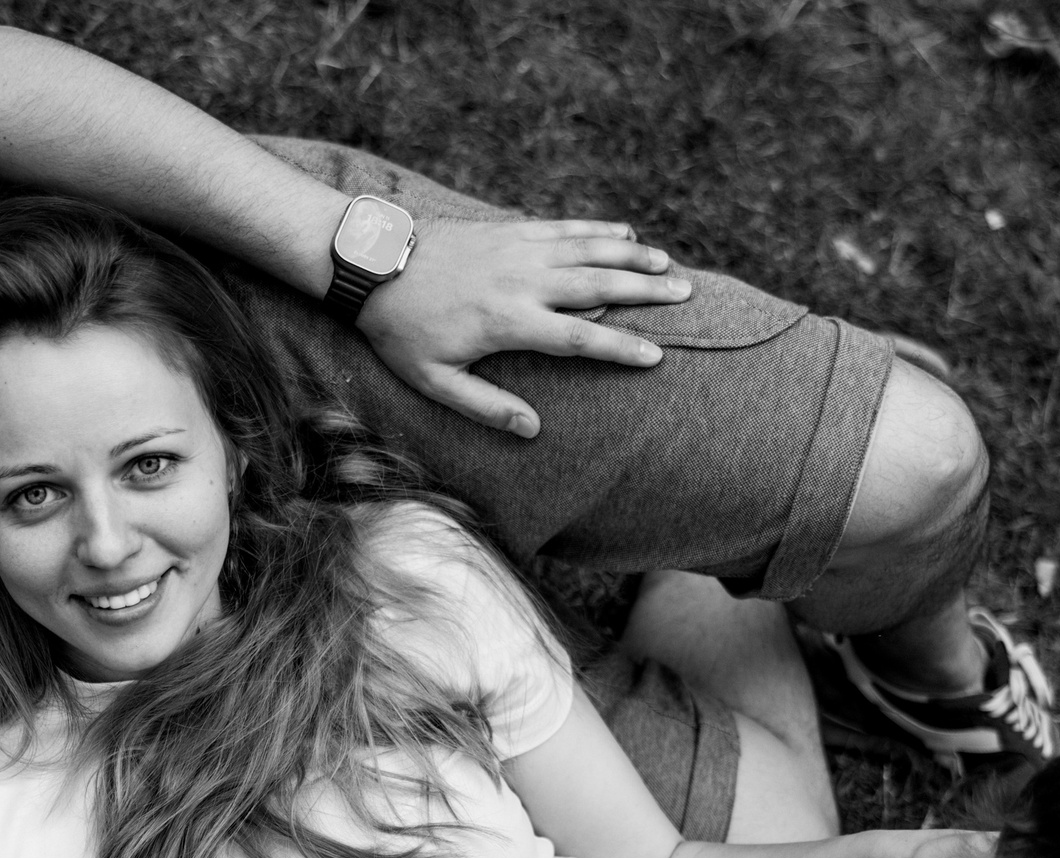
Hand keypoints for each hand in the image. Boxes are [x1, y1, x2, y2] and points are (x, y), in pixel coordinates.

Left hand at [358, 217, 691, 437]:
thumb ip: (485, 407)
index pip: (580, 338)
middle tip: (686, 293)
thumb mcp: (433, 380)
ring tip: (668, 263)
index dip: (621, 347)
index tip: (656, 356)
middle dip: (646, 290)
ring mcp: (519, 249)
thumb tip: (532, 430)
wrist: (373, 263)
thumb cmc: (401, 330)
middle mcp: (523, 281)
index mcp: (509, 322)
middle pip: (599, 285)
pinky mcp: (510, 228)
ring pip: (589, 249)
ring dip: (632, 254)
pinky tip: (624, 231)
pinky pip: (564, 226)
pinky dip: (597, 228)